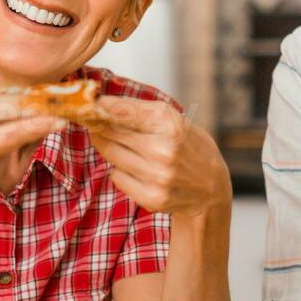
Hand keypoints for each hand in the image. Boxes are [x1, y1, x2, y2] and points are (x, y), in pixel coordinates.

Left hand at [89, 97, 230, 216]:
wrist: (211, 189)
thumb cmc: (191, 147)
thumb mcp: (177, 120)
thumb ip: (143, 112)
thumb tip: (102, 104)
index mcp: (171, 124)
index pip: (123, 111)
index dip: (101, 106)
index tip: (89, 103)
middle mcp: (163, 150)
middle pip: (110, 132)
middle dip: (98, 124)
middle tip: (92, 120)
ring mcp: (157, 176)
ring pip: (110, 153)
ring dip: (107, 146)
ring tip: (116, 142)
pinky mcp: (151, 197)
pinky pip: (116, 176)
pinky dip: (120, 170)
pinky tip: (134, 167)